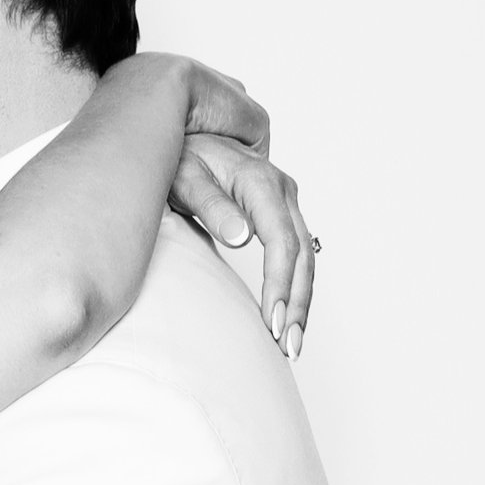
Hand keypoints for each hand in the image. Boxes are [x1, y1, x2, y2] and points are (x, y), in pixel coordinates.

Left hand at [170, 127, 317, 360]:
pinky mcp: (279, 213)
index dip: (280, 284)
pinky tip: (288, 317)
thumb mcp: (184, 177)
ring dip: (301, 303)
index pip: (282, 242)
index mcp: (261, 182)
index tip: (271, 321)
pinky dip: (295, 288)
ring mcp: (284, 201)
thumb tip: (242, 237)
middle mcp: (281, 191)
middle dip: (297, 305)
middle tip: (288, 347)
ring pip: (306, 258)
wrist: (182, 138)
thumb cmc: (178, 156)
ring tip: (292, 345)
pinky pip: (296, 255)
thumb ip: (211, 205)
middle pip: (302, 255)